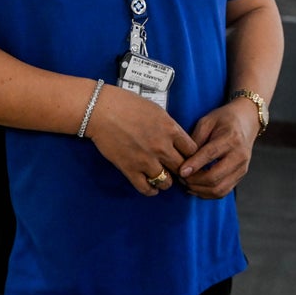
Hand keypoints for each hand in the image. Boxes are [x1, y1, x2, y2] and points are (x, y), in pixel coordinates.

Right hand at [84, 84, 198, 195]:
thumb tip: (175, 139)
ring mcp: (146, 160)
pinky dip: (151, 190)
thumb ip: (168, 126)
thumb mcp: (156, 110)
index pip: (193, 150)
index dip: (192, 156)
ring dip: (167, 182)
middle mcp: (162, 147)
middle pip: (182, 167)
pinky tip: (152, 187)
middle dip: (182, 171)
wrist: (102, 110)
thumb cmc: (128, 104)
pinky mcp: (130, 169)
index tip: (187, 158)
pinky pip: (146, 188)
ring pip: (166, 182)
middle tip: (178, 172)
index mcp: (170, 129)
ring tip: (163, 178)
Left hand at [176, 99, 259, 198]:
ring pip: (219, 189)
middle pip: (215, 177)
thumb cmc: (224, 119)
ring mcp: (242, 168)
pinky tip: (196, 188)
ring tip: (186, 183)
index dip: (194, 165)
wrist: (247, 121)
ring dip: (200, 190)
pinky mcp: (240, 176)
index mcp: (231, 138)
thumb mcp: (207, 121)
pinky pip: (223, 192)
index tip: (181, 171)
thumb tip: (182, 159)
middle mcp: (239, 156)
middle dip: (194, 181)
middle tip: (180, 178)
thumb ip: (195, 139)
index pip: (211, 155)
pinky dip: (208, 193)